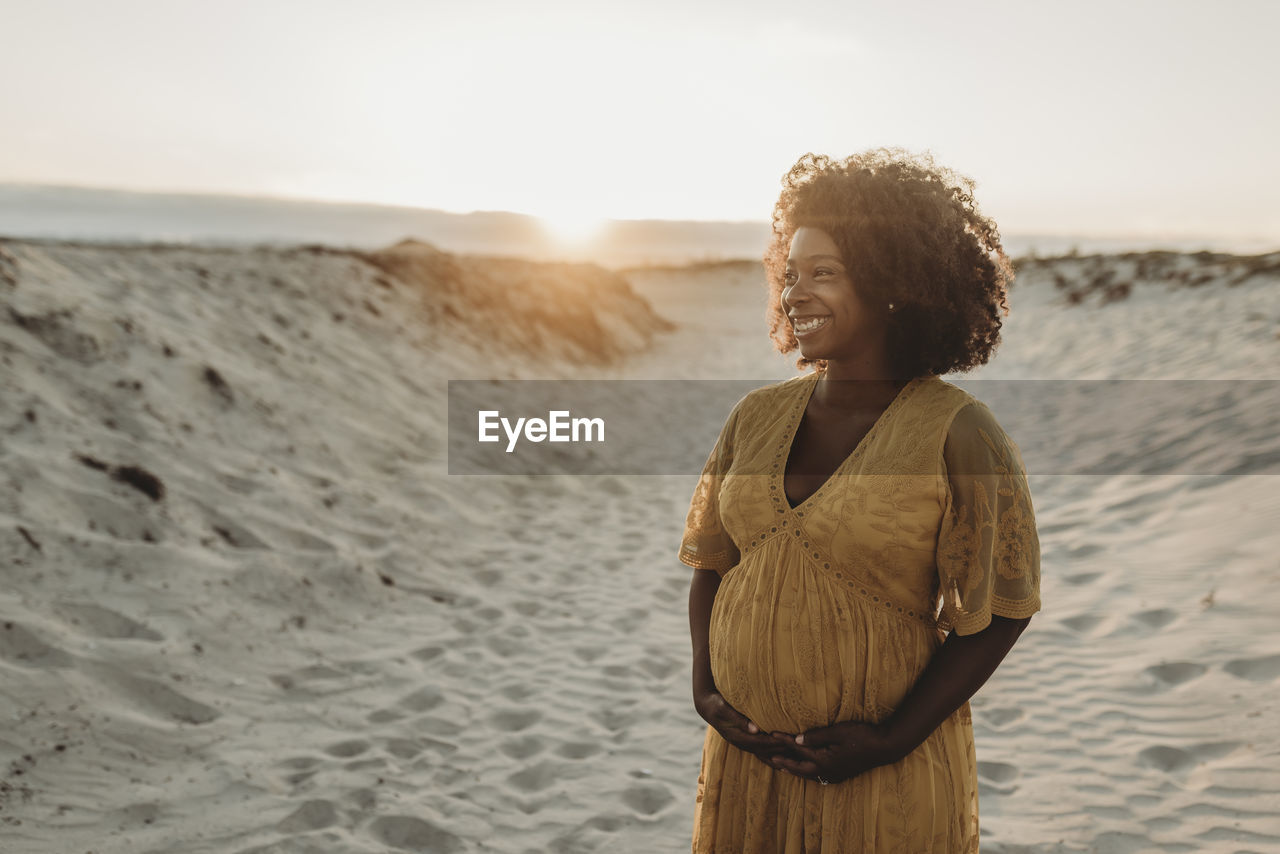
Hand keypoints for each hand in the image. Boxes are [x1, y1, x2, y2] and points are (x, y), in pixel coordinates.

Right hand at [694, 689, 794, 765]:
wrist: (708, 706)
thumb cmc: (717, 704)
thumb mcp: (724, 709)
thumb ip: (739, 720)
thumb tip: (755, 729)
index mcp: (737, 737)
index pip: (760, 743)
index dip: (775, 743)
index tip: (789, 740)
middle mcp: (741, 743)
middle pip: (765, 750)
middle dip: (782, 750)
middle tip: (799, 748)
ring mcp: (743, 744)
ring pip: (765, 754)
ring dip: (780, 756)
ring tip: (796, 757)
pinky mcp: (746, 741)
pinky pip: (762, 751)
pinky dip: (774, 755)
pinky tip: (785, 759)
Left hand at [766, 720, 907, 783]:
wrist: (885, 748)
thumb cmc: (863, 736)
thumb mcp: (839, 732)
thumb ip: (817, 736)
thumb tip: (797, 738)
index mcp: (825, 760)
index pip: (799, 750)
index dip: (784, 741)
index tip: (772, 734)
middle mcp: (827, 772)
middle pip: (799, 768)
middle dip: (783, 762)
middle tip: (769, 757)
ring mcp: (834, 775)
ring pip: (808, 774)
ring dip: (793, 769)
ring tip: (781, 765)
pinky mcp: (840, 775)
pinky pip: (817, 776)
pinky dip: (807, 772)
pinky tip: (805, 769)